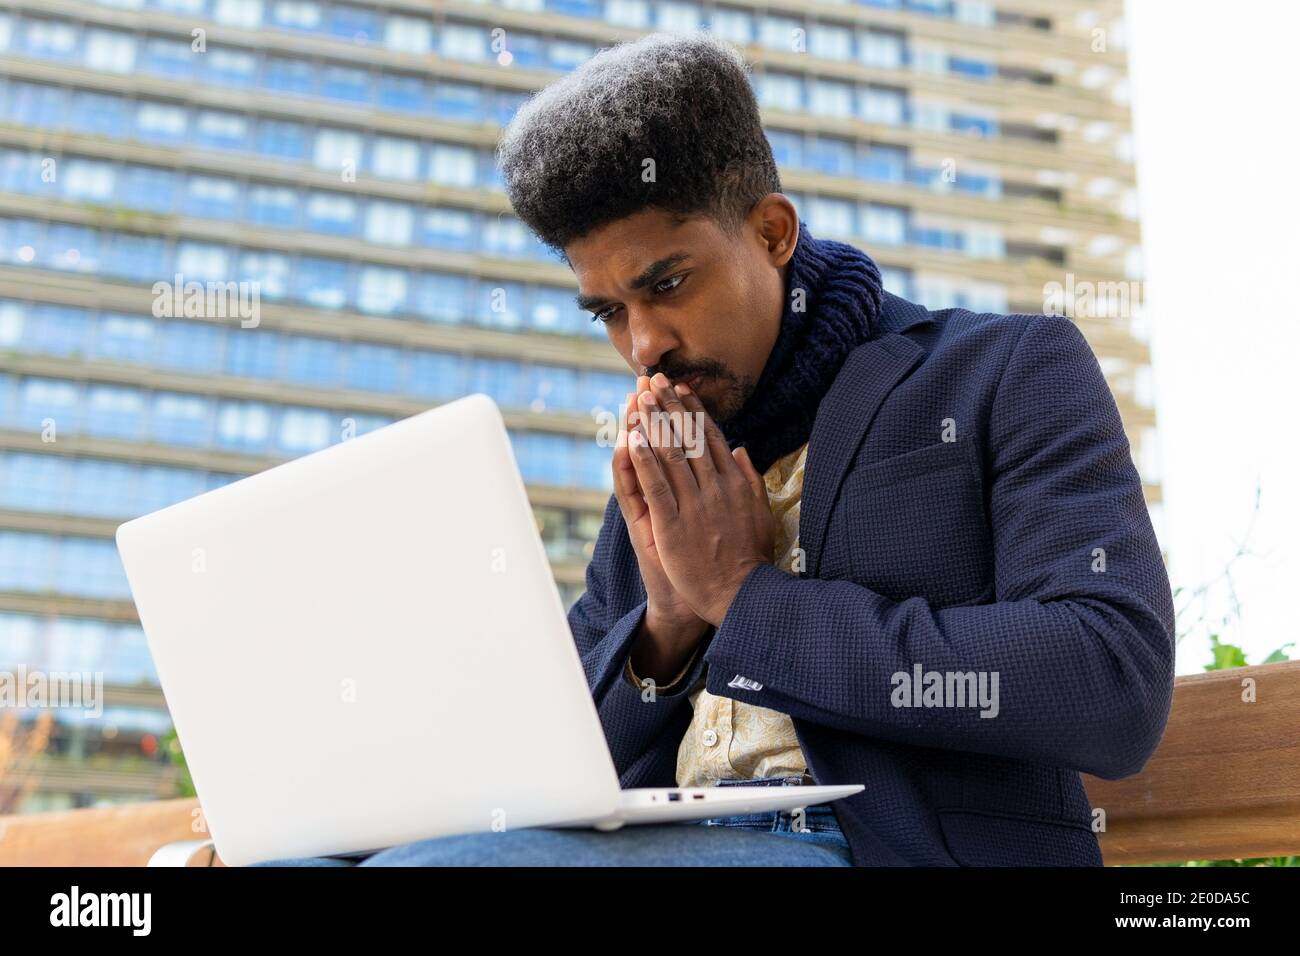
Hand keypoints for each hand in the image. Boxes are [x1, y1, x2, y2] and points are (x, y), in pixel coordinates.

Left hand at [626, 373, 775, 626]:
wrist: (741, 595)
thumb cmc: (751, 559)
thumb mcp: (762, 514)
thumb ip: (751, 480)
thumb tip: (744, 449)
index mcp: (735, 483)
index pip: (711, 437)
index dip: (693, 410)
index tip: (681, 388)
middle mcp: (715, 488)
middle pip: (688, 438)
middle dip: (669, 406)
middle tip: (654, 381)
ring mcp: (694, 505)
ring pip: (670, 455)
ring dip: (653, 423)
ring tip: (639, 398)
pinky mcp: (673, 524)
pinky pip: (655, 486)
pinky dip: (643, 460)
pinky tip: (632, 438)